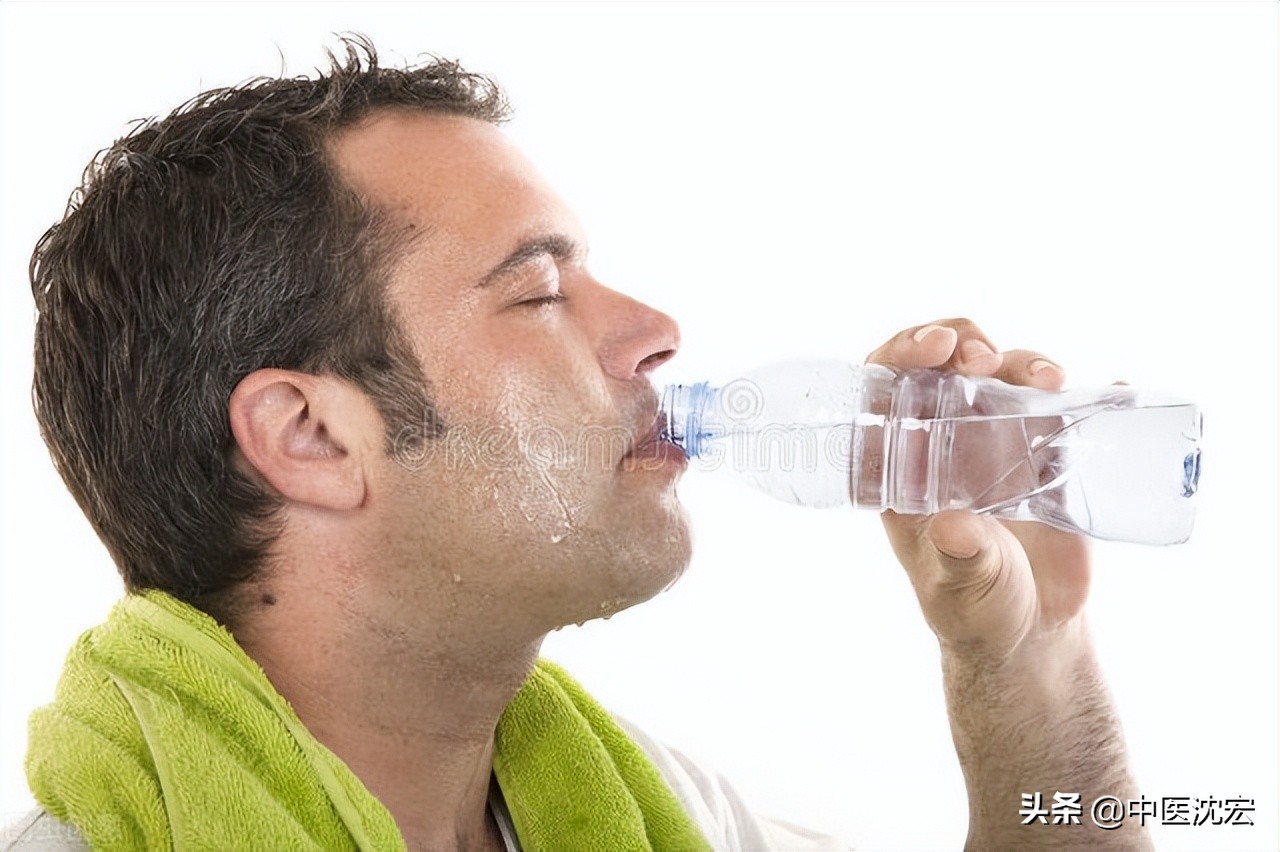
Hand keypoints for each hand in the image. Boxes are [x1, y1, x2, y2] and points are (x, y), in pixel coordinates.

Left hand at [866, 319, 1091, 660]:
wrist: (1032, 635)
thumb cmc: (977, 611)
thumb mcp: (962, 586)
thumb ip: (959, 558)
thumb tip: (952, 526)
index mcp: (904, 465)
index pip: (887, 389)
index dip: (902, 353)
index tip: (934, 348)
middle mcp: (947, 443)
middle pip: (947, 366)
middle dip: (965, 343)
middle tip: (986, 358)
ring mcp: (999, 443)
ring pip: (1006, 377)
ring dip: (1026, 363)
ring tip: (1051, 379)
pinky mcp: (1049, 456)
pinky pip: (1065, 409)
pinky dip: (1089, 391)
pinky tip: (1109, 390)